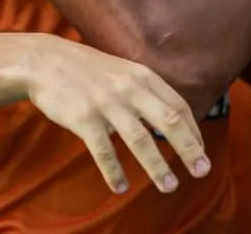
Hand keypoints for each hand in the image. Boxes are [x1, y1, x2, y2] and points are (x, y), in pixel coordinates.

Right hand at [21, 37, 210, 194]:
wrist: (46, 62)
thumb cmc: (90, 71)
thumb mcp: (125, 71)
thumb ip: (147, 91)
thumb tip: (171, 118)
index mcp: (144, 77)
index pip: (179, 106)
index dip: (194, 131)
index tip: (202, 151)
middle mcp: (131, 89)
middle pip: (169, 121)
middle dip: (189, 149)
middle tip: (203, 171)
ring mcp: (107, 104)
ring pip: (141, 140)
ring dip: (157, 166)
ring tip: (170, 186)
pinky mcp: (84, 118)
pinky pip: (104, 151)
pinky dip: (114, 172)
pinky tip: (121, 188)